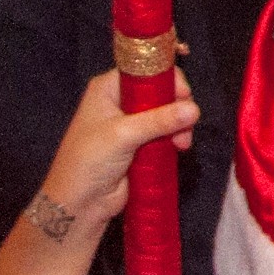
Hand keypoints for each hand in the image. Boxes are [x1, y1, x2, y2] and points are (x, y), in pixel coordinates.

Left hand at [35, 68, 200, 227]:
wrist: (78, 204)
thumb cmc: (91, 160)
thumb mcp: (123, 135)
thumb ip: (159, 121)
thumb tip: (195, 109)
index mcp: (109, 88)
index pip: (144, 70)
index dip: (166, 78)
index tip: (184, 94)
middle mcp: (120, 101)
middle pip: (159, 92)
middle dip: (176, 106)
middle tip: (189, 121)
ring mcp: (130, 125)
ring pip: (165, 115)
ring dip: (178, 126)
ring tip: (183, 143)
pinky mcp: (140, 146)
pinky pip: (164, 135)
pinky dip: (174, 139)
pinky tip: (180, 148)